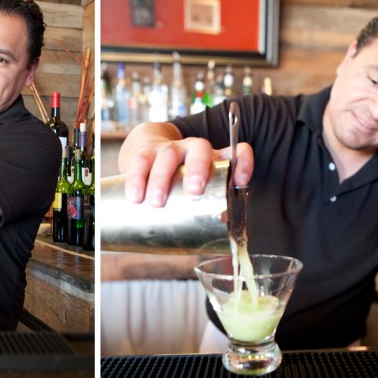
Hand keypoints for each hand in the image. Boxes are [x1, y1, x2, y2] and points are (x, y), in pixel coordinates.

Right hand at [121, 129, 253, 207]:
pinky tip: (134, 195)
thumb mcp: (197, 184)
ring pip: (167, 156)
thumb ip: (207, 203)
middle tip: (193, 190)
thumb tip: (217, 229)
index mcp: (213, 157)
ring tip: (156, 202)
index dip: (243, 163)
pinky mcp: (145, 153)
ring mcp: (168, 148)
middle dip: (197, 169)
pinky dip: (136, 178)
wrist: (146, 150)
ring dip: (161, 178)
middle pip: (199, 149)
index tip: (240, 181)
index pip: (236, 152)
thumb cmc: (178, 177)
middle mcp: (192, 148)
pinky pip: (140, 161)